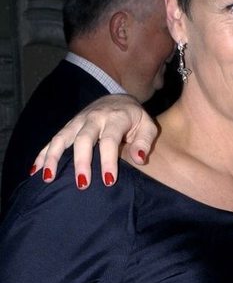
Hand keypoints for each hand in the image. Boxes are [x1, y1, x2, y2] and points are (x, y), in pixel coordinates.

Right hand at [31, 94, 158, 187]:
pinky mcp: (69, 126)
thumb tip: (139, 158)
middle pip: (83, 140)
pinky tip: (35, 170)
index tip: (108, 181)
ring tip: (49, 178)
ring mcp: (78, 121)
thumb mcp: (148, 126)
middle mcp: (94, 118)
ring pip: (62, 138)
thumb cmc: (136, 119)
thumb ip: (145, 142)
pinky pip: (53, 140)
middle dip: (81, 162)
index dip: (108, 161)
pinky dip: (43, 154)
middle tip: (82, 184)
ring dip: (53, 158)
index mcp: (116, 118)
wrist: (119, 99)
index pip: (109, 140)